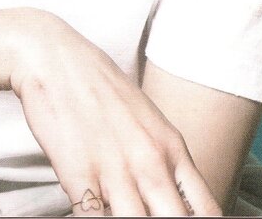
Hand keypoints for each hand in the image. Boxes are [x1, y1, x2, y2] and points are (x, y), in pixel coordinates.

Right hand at [8, 12, 221, 217]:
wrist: (55, 59)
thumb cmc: (100, 87)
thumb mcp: (147, 119)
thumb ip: (164, 159)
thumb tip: (175, 197)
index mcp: (171, 147)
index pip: (207, 210)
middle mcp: (150, 162)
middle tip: (150, 217)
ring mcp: (116, 171)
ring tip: (121, 215)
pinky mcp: (80, 175)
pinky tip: (92, 212)